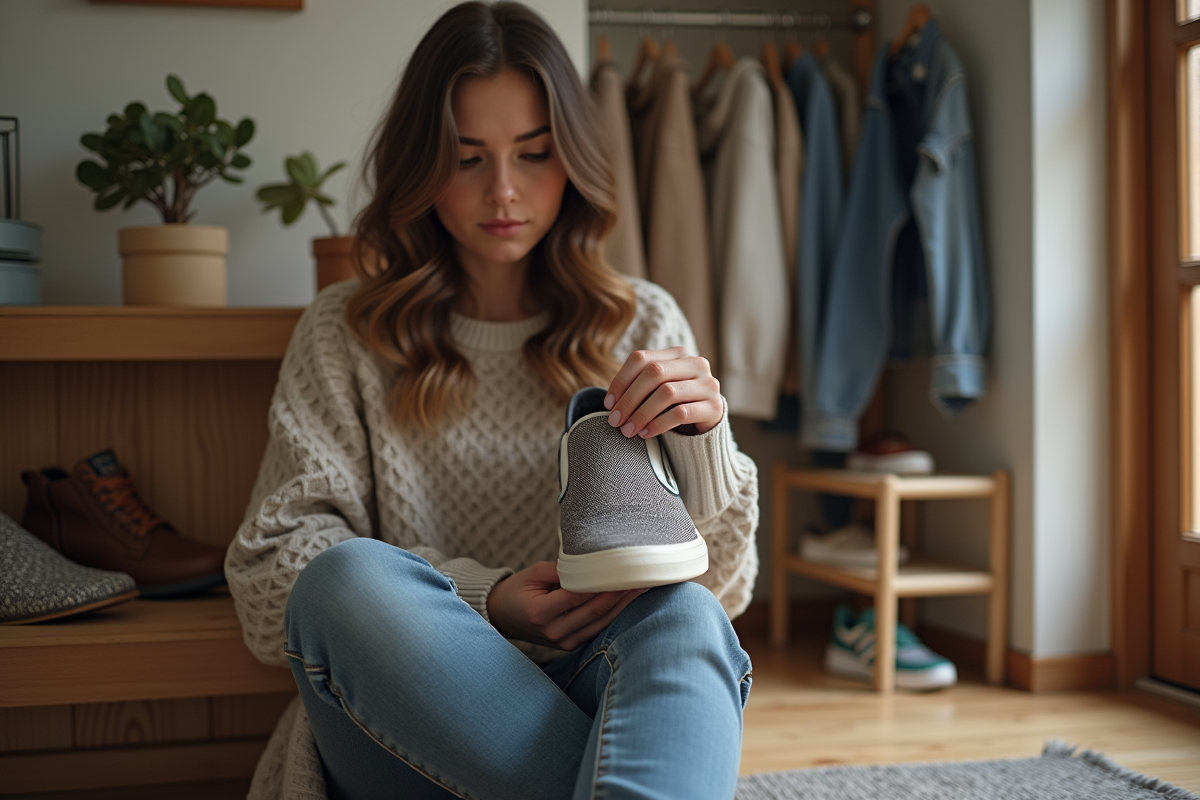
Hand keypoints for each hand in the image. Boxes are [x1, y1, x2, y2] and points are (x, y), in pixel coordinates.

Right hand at [486, 561, 645, 649]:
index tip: (622, 569)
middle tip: (640, 577)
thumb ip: (560, 569)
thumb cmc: (518, 590)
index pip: (579, 595)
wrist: (503, 616)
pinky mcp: (570, 645)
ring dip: (623, 606)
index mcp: (540, 612)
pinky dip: (613, 615)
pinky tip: (627, 602)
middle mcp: (554, 631)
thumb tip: (591, 561)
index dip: (602, 583)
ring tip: (641, 588)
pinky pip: (596, 629)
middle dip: (620, 593)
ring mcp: (563, 642)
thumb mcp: (532, 573)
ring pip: (601, 622)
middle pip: (595, 610)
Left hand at [604, 347, 721, 437]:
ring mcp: (708, 384)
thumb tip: (610, 402)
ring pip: (667, 393)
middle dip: (629, 399)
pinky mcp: (714, 407)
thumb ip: (639, 387)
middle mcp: (695, 364)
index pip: (641, 358)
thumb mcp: (656, 391)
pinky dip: (658, 424)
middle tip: (615, 421)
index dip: (621, 380)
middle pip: (654, 373)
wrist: (706, 425)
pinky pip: (681, 413)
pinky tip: (646, 434)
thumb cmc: (673, 406)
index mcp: (677, 354)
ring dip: (642, 414)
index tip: (608, 404)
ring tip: (628, 430)